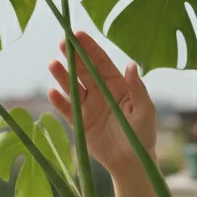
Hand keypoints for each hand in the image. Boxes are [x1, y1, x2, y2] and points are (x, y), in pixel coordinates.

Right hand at [47, 31, 156, 177]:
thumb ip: (137, 88)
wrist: (132, 162)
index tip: (78, 34)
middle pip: (84, 70)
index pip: (101, 62)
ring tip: (52, 64)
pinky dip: (59, 101)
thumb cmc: (142, 134)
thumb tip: (131, 64)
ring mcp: (89, 106)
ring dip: (62, 75)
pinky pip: (67, 109)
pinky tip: (52, 92)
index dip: (90, 48)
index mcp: (117, 85)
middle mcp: (100, 92)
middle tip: (62, 42)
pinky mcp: (80, 122)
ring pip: (72, 86)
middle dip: (73, 56)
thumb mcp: (144, 110)